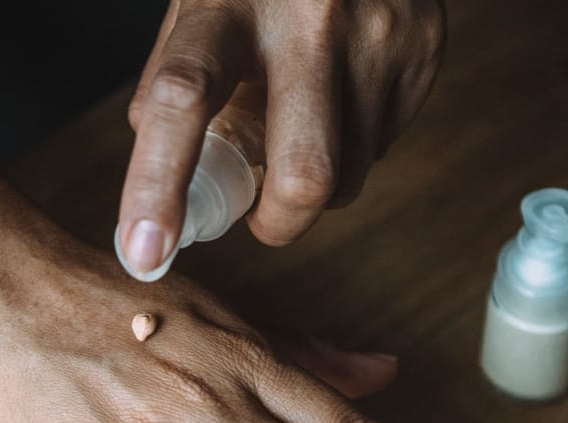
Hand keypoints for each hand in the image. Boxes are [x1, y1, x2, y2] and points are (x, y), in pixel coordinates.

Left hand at [118, 0, 444, 274]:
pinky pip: (382, 147)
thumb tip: (157, 181)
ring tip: (303, 128)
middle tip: (262, 219)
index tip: (144, 253)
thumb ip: (173, 82)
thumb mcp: (201, 7)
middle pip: (304, 174)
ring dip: (317, 184)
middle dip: (280, 224)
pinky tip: (341, 100)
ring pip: (349, 176)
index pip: (183, 99)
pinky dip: (352, 148)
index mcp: (226, 3)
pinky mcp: (423, 52)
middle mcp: (308, 18)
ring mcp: (378, 35)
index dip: (157, 184)